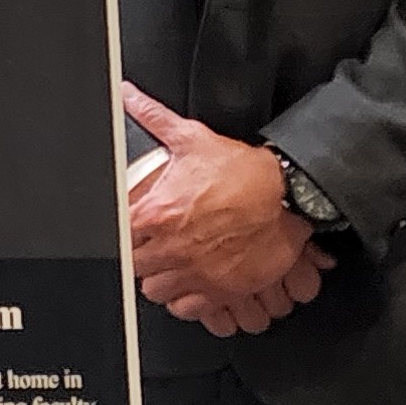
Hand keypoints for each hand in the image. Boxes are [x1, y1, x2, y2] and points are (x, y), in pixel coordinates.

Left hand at [123, 85, 335, 334]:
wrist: (288, 197)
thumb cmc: (243, 172)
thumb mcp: (193, 138)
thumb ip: (153, 117)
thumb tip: (129, 96)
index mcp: (157, 212)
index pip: (117, 235)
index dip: (123, 231)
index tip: (132, 227)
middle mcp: (172, 247)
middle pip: (134, 266)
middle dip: (140, 256)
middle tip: (152, 245)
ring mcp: (195, 272)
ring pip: (155, 292)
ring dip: (159, 279)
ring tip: (168, 264)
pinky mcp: (219, 290)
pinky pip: (186, 309)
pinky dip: (184, 300)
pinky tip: (188, 282)